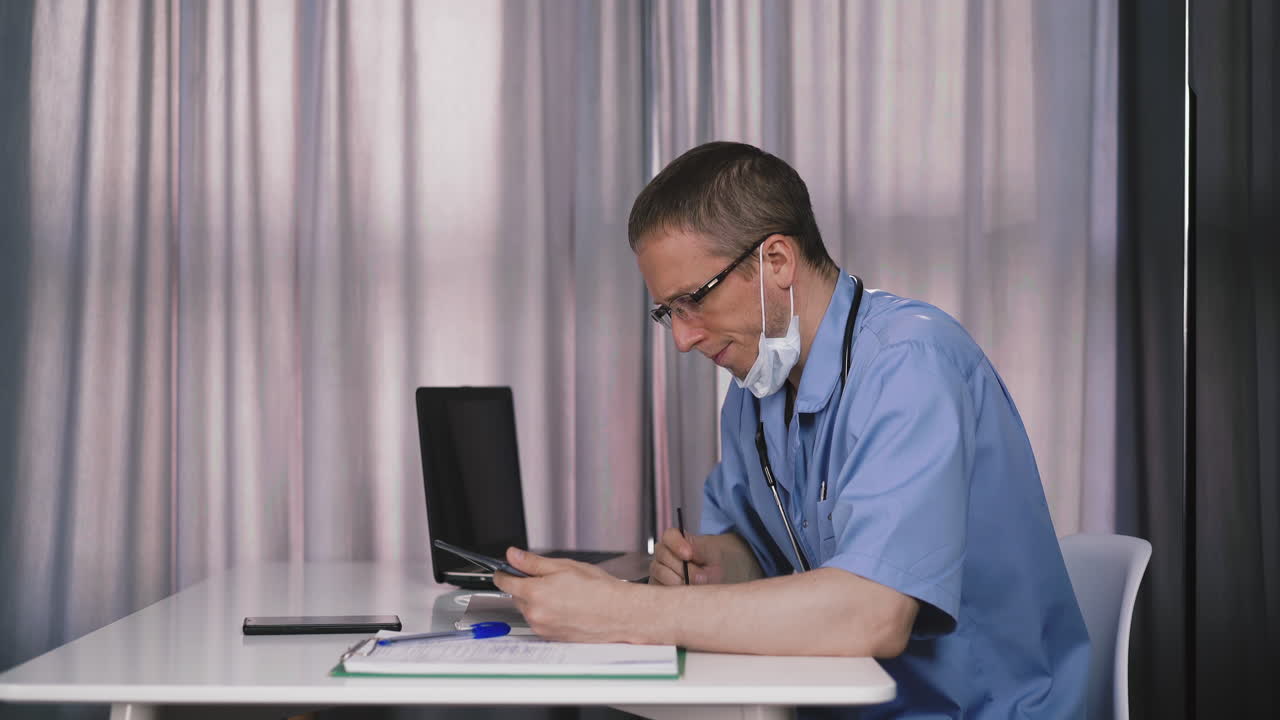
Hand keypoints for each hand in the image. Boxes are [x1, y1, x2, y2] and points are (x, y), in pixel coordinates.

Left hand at [492, 548, 642, 642]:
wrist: (618, 613)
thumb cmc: (598, 590)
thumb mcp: (565, 566)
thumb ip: (533, 562)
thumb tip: (513, 555)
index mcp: (535, 592)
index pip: (504, 581)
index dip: (504, 572)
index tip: (505, 568)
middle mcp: (535, 613)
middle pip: (516, 596)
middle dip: (525, 586)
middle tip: (547, 578)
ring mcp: (542, 628)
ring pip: (527, 610)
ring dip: (536, 601)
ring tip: (561, 594)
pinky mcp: (550, 638)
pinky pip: (539, 622)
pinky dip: (545, 613)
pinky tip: (564, 606)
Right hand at [649, 529, 763, 585]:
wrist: (713, 577)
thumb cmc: (711, 562)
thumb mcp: (712, 555)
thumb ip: (702, 555)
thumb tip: (694, 566)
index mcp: (675, 539)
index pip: (669, 536)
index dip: (676, 544)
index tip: (688, 555)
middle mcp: (663, 553)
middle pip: (663, 555)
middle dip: (682, 567)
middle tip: (700, 577)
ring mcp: (658, 569)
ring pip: (660, 573)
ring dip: (678, 581)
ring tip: (695, 586)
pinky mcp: (657, 585)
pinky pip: (660, 588)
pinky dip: (673, 592)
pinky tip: (686, 593)